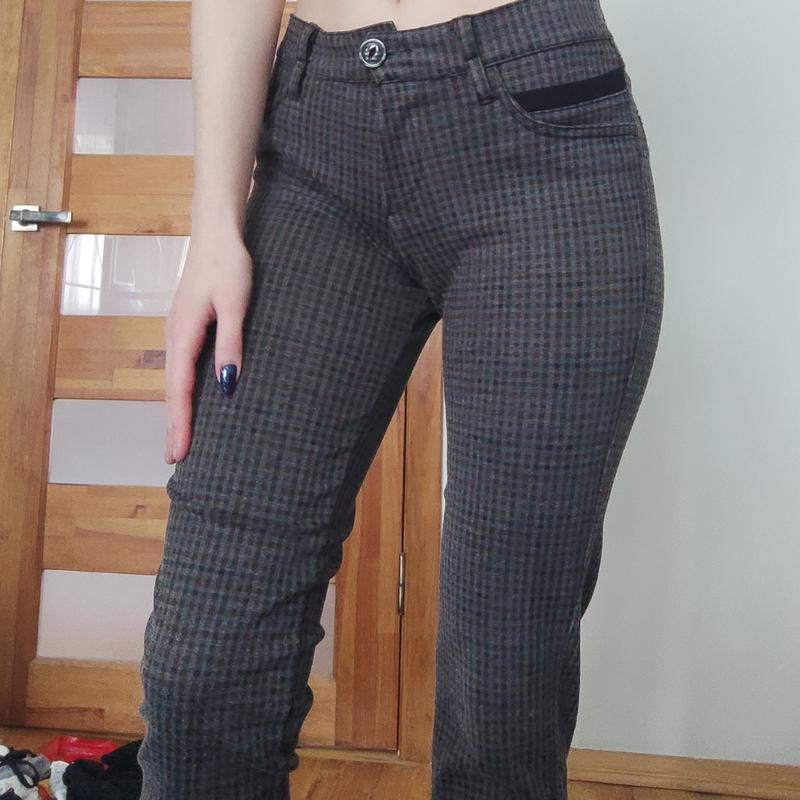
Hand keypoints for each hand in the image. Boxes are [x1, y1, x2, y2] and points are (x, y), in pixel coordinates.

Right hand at [164, 231, 252, 463]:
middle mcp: (174, 336)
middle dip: (173, 424)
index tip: (179, 454)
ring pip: (175, 379)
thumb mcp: (236, 304)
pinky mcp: (186, 325)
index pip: (180, 390)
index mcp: (183, 333)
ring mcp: (178, 330)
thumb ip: (231, 343)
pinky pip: (181, 366)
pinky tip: (189, 399)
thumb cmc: (229, 264)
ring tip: (180, 438)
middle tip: (175, 459)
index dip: (179, 423)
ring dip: (177, 409)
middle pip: (172, 389)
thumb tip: (227, 385)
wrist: (216, 232)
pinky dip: (182, 390)